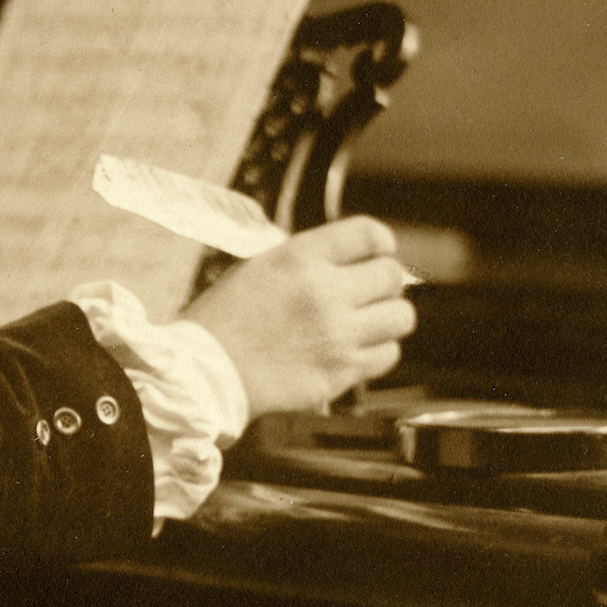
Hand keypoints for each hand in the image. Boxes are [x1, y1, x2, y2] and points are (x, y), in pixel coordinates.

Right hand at [177, 216, 416, 416]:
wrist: (205, 373)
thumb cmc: (223, 320)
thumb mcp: (257, 268)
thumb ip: (304, 260)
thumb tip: (346, 258)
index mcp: (300, 258)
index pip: (368, 234)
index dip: (380, 242)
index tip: (378, 251)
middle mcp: (325, 292)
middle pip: (393, 275)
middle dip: (384, 282)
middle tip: (369, 292)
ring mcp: (338, 335)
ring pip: (401, 317)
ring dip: (387, 317)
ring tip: (366, 322)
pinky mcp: (341, 371)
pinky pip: (388, 355)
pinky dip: (377, 351)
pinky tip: (354, 350)